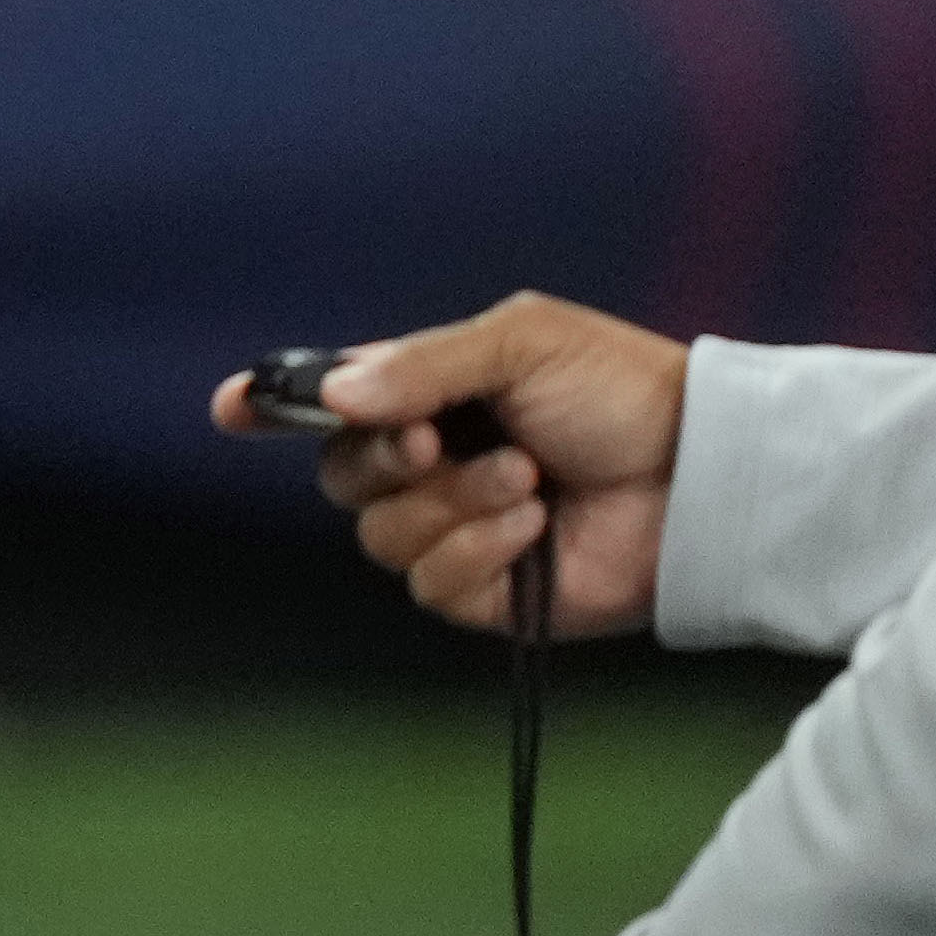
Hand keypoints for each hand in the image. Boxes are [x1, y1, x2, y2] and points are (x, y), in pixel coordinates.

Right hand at [226, 295, 687, 639]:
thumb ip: (420, 366)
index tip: (232, 410)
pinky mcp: (487, 593)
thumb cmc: (621, 391)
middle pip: (339, 478)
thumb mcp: (520, 342)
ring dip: (451, 505)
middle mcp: (429, 465)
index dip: (270, 408)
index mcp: (425, 397)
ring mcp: (456, 531)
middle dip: (383, 459)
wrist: (702, 474)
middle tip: (438, 441)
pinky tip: (533, 529)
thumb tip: (333, 398)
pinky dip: (478, 551)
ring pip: (380, 537)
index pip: (326, 405)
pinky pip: (430, 586)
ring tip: (526, 481)